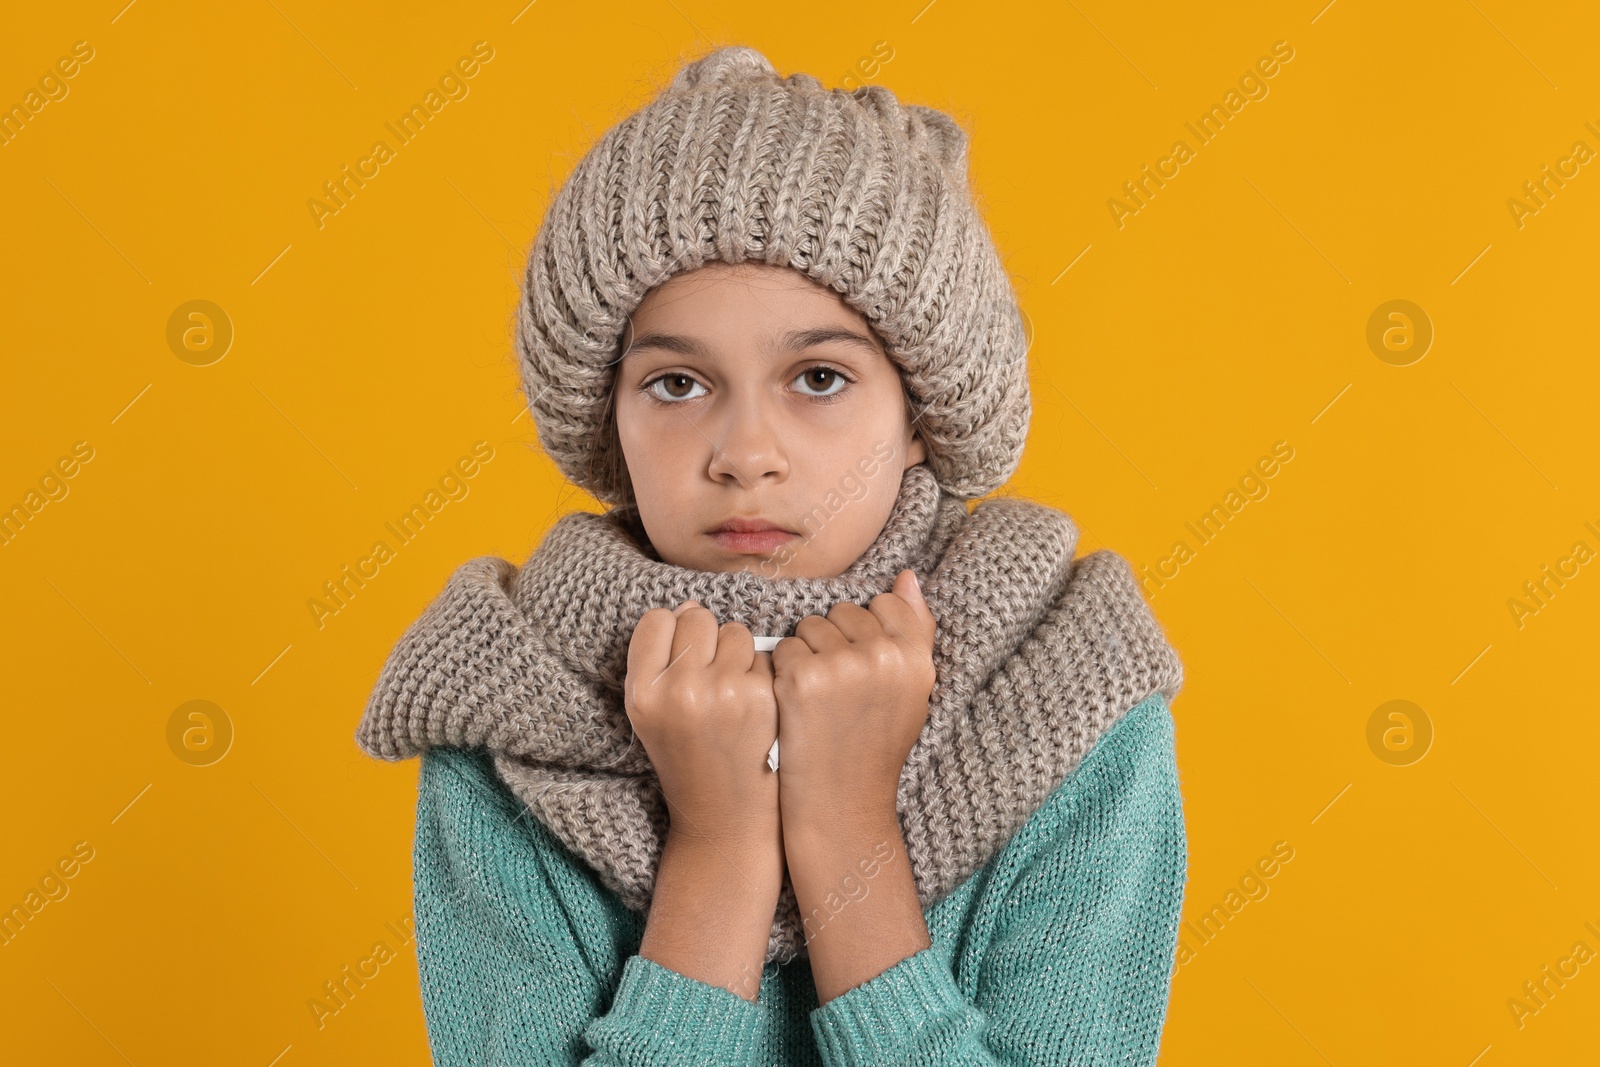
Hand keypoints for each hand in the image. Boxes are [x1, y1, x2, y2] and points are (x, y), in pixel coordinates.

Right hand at [624, 600, 781, 877]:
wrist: (725, 819)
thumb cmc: (688, 758)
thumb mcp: (650, 714)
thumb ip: (660, 660)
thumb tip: (690, 606)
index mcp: (642, 693)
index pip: (657, 620)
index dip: (672, 633)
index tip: (681, 658)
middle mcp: (679, 689)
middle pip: (697, 617)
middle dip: (707, 639)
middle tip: (710, 677)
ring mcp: (723, 692)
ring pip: (735, 630)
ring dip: (738, 653)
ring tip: (733, 694)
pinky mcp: (762, 698)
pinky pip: (765, 655)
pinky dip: (763, 674)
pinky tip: (757, 707)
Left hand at [770, 569, 936, 833]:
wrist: (842, 807)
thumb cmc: (874, 746)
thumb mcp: (911, 691)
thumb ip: (915, 631)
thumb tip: (907, 577)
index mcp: (916, 658)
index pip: (884, 604)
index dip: (866, 636)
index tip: (864, 673)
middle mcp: (883, 656)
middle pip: (843, 612)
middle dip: (834, 644)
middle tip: (839, 694)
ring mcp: (842, 666)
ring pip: (810, 627)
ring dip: (806, 656)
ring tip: (819, 701)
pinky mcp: (801, 679)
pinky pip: (783, 648)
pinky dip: (783, 674)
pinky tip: (795, 707)